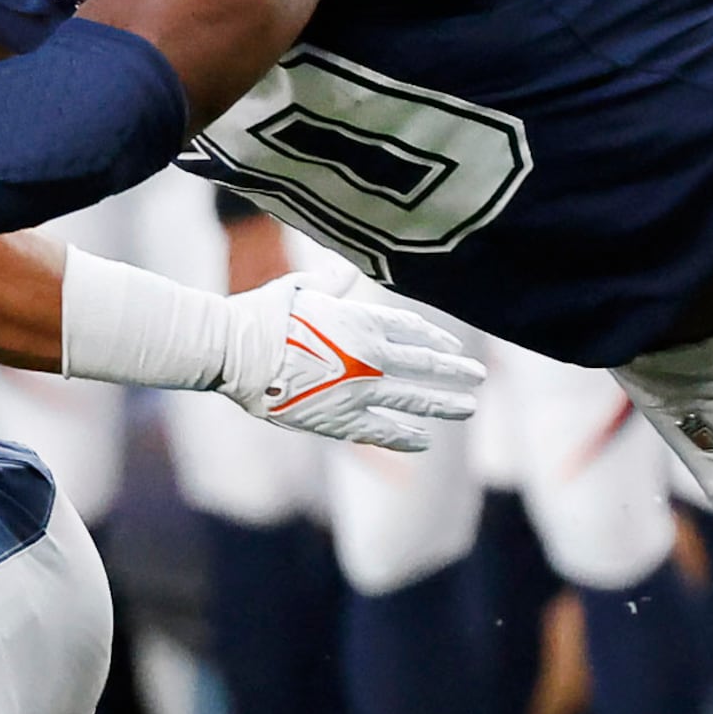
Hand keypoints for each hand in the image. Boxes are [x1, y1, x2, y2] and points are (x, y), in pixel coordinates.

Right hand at [218, 274, 484, 450]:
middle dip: (455, 373)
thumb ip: (331, 282)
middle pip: (425, 366)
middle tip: (479, 377)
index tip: (454, 349)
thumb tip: (347, 271)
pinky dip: (406, 437)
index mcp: (362, 322)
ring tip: (469, 407)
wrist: (233, 351)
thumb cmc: (262, 315)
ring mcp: (358, 391)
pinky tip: (424, 442)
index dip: (437, 341)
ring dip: (445, 405)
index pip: (413, 331)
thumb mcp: (300, 287)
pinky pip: (382, 431)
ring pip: (414, 400)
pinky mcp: (338, 420)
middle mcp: (369, 357)